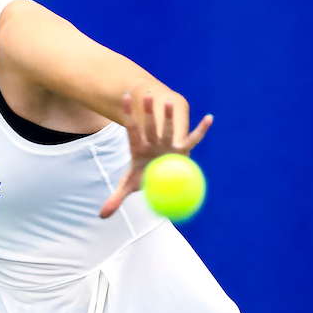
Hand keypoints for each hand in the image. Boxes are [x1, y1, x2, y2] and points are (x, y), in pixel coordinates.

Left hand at [100, 87, 212, 218]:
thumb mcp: (129, 186)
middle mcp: (153, 142)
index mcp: (138, 148)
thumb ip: (116, 199)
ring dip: (170, 115)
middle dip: (149, 112)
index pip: (131, 129)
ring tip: (170, 100)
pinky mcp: (181, 148)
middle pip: (150, 126)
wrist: (158, 174)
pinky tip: (209, 118)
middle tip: (146, 96)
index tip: (124, 97)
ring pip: (169, 127)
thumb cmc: (143, 176)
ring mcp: (167, 143)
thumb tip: (102, 216)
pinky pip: (193, 139)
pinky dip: (202, 129)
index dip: (129, 115)